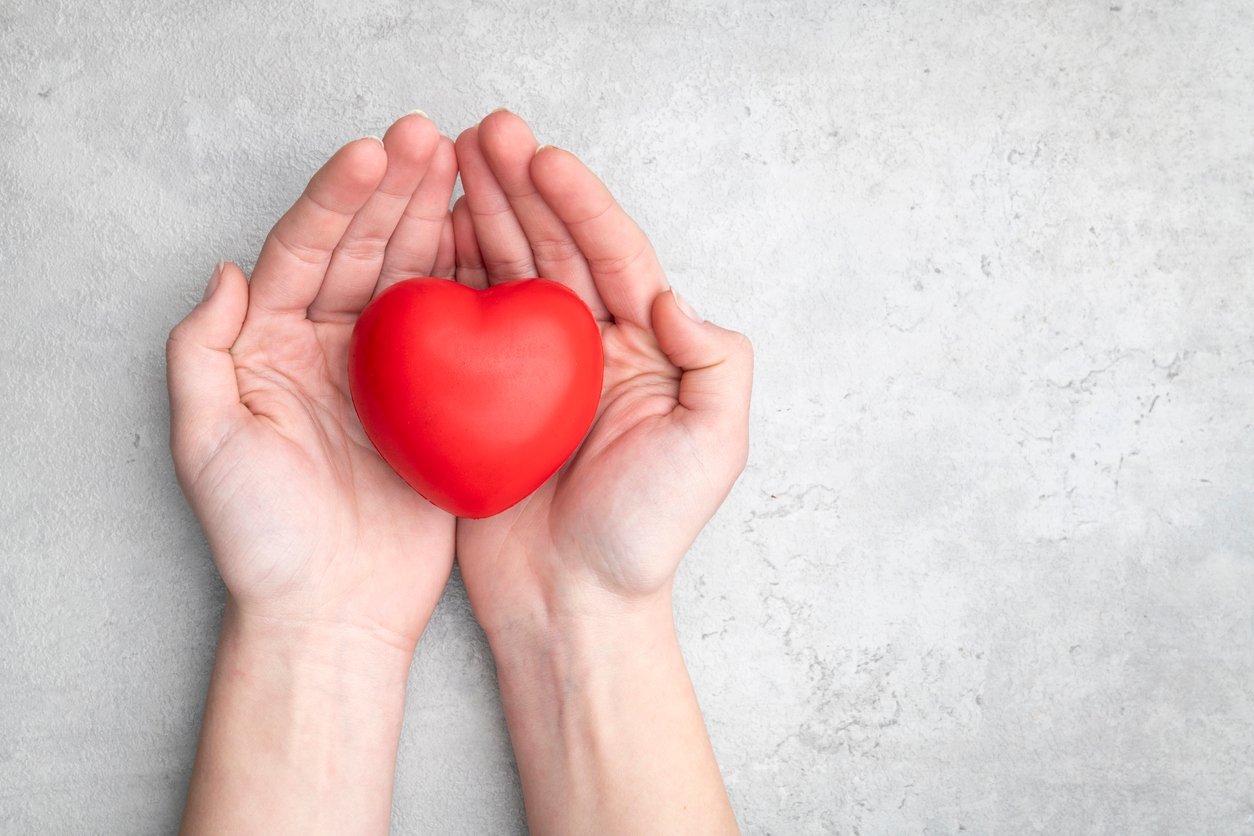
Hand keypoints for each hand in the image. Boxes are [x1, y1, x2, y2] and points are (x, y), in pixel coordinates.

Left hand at [169, 114, 459, 832]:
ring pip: (416, 277)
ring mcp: (391, 372)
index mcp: (271, 346)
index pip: (304, 252)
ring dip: (438, 220)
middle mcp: (330, 347)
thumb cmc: (263, 540)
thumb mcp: (207, 445)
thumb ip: (200, 352)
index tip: (372, 154)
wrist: (331, 613)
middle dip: (396, 192)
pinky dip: (478, 283)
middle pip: (364, 250)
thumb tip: (228, 270)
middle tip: (432, 138)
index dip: (338, 200)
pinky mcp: (442, 403)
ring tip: (468, 166)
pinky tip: (496, 241)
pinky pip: (461, 330)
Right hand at [451, 110, 750, 832]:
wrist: (574, 605)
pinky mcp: (479, 399)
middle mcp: (589, 349)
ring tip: (446, 160)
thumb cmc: (646, 535)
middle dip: (521, 188)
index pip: (613, 256)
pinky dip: (442, 276)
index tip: (542, 158)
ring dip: (480, 214)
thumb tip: (671, 294)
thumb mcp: (712, 447)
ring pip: (504, 273)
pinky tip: (421, 236)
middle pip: (554, 248)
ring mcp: (529, 371)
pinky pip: (460, 323)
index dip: (580, 205)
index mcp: (646, 348)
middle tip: (483, 132)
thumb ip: (714, 362)